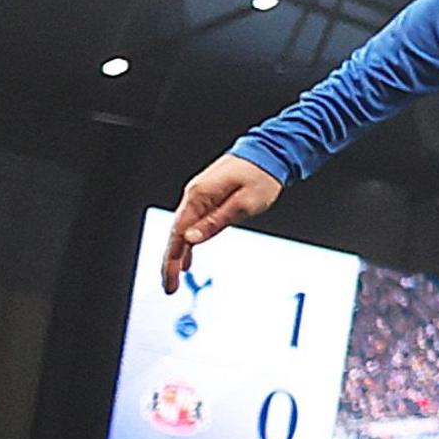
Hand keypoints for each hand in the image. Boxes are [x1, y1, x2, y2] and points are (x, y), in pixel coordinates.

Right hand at [161, 153, 284, 290]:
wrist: (269, 153)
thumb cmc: (261, 176)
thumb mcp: (244, 203)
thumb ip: (216, 222)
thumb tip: (191, 240)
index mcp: (199, 196)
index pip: (178, 234)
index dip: (171, 260)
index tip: (170, 280)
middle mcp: (194, 195)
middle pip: (176, 235)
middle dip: (170, 262)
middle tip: (168, 286)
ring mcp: (200, 196)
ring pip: (183, 230)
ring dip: (178, 254)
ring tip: (175, 277)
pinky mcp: (208, 197)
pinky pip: (192, 223)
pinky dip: (189, 242)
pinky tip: (188, 257)